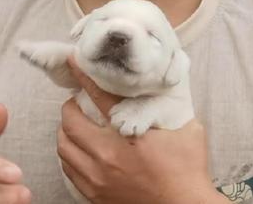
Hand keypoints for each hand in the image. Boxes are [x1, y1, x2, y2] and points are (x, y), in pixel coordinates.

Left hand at [57, 58, 226, 203]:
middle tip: (76, 101)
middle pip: (70, 122)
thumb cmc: (187, 171)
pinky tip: (77, 149)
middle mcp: (107, 155)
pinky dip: (68, 155)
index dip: (84, 76)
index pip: (99, 96)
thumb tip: (163, 89)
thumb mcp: (188, 130)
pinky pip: (68, 169)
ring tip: (74, 124)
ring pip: (64, 147)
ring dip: (65, 131)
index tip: (75, 62)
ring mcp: (98, 177)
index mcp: (129, 134)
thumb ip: (171, 107)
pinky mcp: (95, 194)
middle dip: (70, 106)